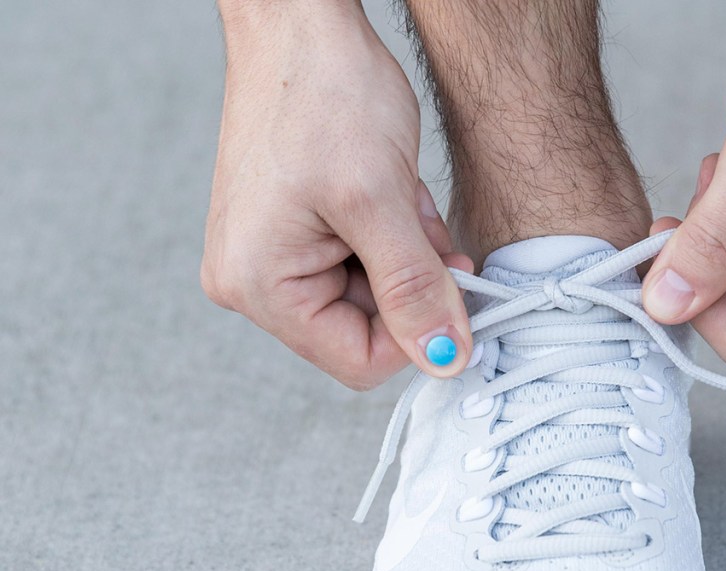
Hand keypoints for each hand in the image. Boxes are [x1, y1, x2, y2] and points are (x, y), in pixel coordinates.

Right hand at [202, 0, 472, 389]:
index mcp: (259, 284)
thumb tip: (445, 360)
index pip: (359, 361)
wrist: (300, 20)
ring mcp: (270, 255)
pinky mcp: (291, 232)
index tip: (452, 283)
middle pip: (365, 328)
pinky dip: (390, 234)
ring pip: (372, 293)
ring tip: (398, 194)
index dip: (418, 330)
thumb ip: (415, 289)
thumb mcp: (381, 201)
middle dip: (410, 280)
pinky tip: (389, 190)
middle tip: (421, 223)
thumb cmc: (322, 91)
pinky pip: (360, 261)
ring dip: (405, 252)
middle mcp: (253, 280)